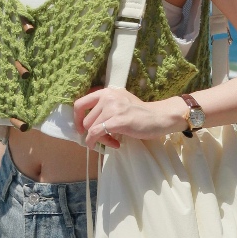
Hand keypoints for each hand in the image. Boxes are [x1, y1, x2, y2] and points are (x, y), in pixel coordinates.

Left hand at [73, 88, 188, 150]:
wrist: (159, 117)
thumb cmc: (140, 113)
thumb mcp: (120, 102)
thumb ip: (105, 107)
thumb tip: (87, 123)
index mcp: (106, 92)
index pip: (80, 103)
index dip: (77, 118)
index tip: (81, 129)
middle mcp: (107, 97)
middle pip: (86, 120)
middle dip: (92, 132)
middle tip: (105, 138)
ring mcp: (112, 108)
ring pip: (91, 128)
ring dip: (99, 139)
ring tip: (113, 141)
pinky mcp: (117, 120)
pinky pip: (96, 134)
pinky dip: (96, 143)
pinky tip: (112, 145)